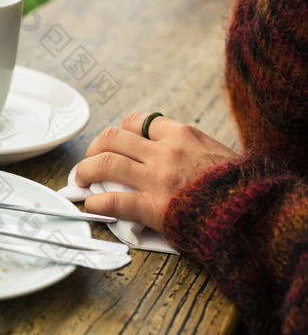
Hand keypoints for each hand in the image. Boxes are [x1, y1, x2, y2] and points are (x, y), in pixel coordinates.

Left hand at [74, 112, 238, 231]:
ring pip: (106, 162)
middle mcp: (165, 151)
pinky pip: (112, 201)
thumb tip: (166, 152)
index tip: (113, 142)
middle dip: (94, 148)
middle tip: (89, 161)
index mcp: (181, 134)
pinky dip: (96, 202)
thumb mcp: (216, 152)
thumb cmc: (239, 186)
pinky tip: (91, 205)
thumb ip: (189, 148)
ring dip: (85, 170)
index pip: (136, 121)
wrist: (255, 212)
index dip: (118, 131)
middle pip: (113, 137)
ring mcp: (157, 178)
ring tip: (80, 180)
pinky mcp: (153, 207)